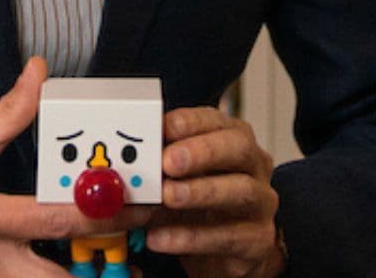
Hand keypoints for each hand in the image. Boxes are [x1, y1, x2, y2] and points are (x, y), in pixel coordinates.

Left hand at [142, 108, 281, 277]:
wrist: (227, 253)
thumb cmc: (200, 208)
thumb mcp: (174, 185)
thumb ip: (152, 177)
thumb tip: (115, 177)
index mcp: (232, 140)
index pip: (216, 121)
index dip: (190, 122)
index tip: (163, 128)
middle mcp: (253, 166)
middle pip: (238, 148)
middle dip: (202, 151)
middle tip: (168, 162)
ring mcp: (261, 202)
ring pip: (241, 190)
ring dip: (200, 191)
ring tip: (168, 196)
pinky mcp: (257, 238)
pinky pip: (228, 236)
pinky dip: (191, 236)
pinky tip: (161, 237)